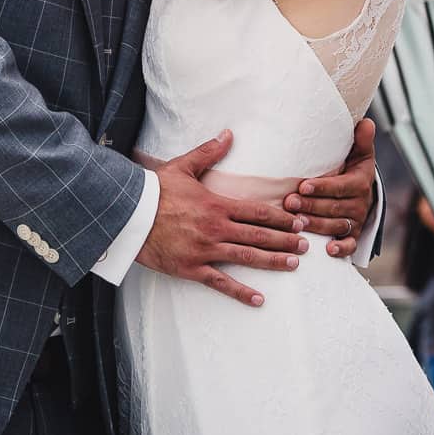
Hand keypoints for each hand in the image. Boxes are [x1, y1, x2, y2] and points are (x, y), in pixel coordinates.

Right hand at [135, 130, 308, 306]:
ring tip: (293, 264)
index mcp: (216, 204)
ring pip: (246, 258)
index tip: (298, 220)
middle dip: (285, 240)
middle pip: (259, 235)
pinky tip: (259, 299)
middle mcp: (216, 228)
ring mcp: (205, 250)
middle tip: (306, 245)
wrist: (128, 215)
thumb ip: (208, 152)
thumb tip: (228, 134)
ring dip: (272, 261)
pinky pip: (221, 282)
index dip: (281, 217)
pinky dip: (241, 292)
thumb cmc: (154, 190)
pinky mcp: (192, 268)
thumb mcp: (182, 166)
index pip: (257, 211)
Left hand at [285, 117, 376, 258]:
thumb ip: (361, 140)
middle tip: (289, 203)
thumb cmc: (354, 169)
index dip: (322, 187)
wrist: (363, 193)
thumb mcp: (359, 154)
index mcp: (359, 182)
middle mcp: (359, 204)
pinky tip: (328, 250)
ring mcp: (356, 221)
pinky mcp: (354, 236)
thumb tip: (366, 122)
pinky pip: (349, 245)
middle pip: (334, 207)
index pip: (340, 186)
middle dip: (311, 206)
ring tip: (297, 222)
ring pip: (336, 225)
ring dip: (317, 225)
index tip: (302, 186)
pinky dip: (341, 249)